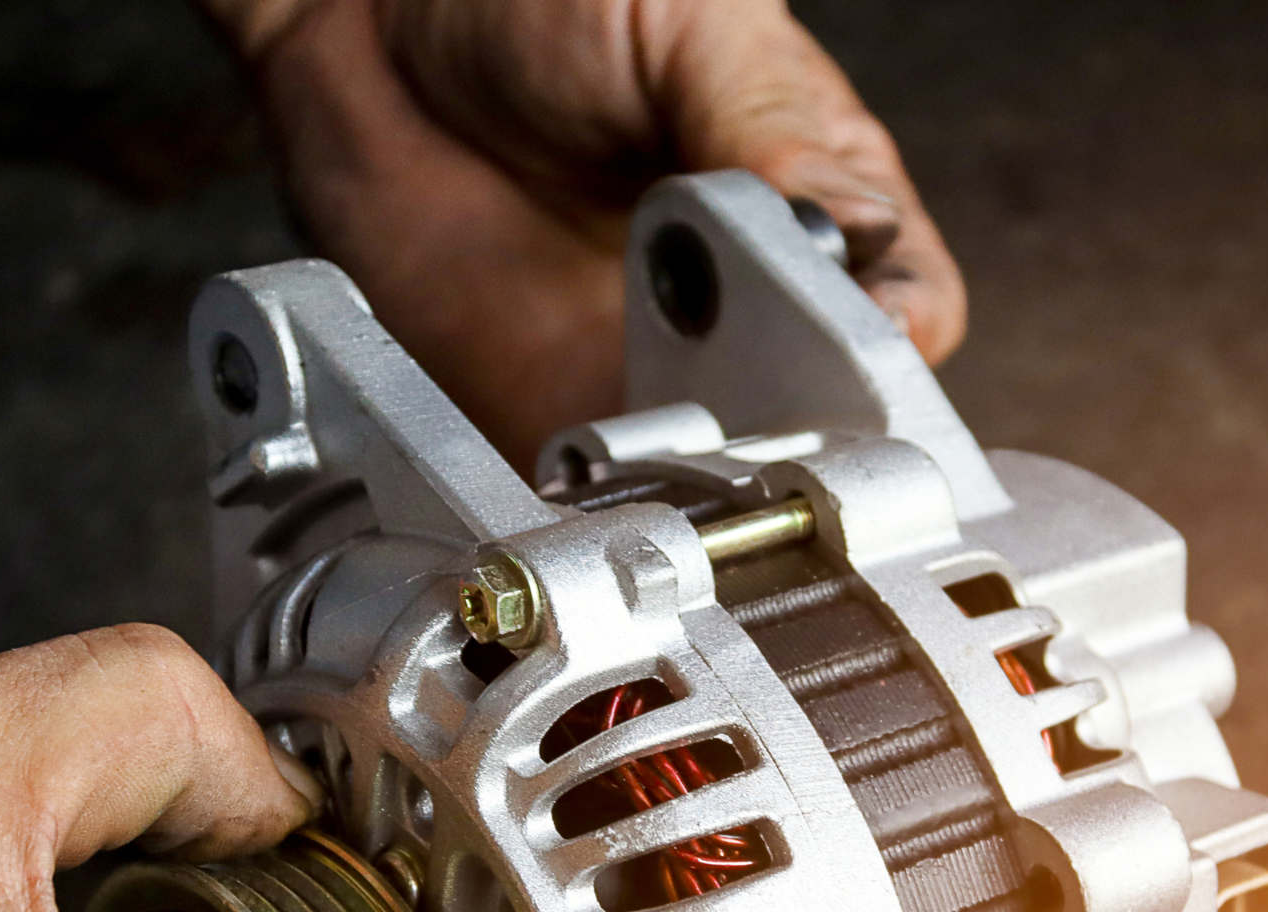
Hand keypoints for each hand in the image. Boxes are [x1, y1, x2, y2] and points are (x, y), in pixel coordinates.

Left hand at [207, 0, 966, 462]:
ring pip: (727, 480)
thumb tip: (857, 236)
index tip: (865, 350)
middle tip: (757, 404)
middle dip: (809, 433)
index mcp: (819, 200)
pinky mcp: (555, 418)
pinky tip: (595, 470)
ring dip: (711, 480)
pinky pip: (603, 501)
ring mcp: (656, 371)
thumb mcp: (684, 21)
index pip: (906, 311)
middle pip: (832, 421)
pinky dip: (606, 507)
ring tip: (668, 433)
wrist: (361, 24)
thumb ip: (771, 127)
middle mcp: (750, 304)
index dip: (894, 347)